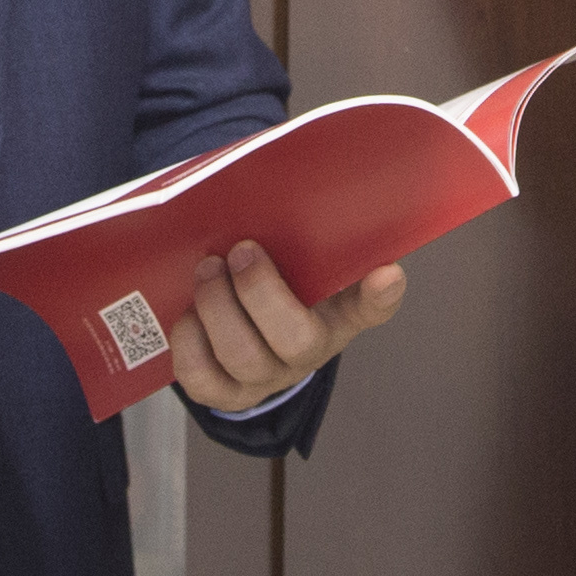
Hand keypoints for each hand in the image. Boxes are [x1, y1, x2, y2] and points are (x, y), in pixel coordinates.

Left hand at [169, 241, 404, 413]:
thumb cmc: (275, 279)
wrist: (241, 328)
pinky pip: (202, 379)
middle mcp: (306, 352)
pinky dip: (189, 342)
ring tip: (207, 270)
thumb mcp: (299, 259)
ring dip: (218, 308)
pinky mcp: (223, 393)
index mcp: (337, 314)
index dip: (380, 296)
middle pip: (297, 339)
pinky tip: (188, 314)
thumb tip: (295, 182)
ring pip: (243, 358)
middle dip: (260, 291)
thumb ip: (306, 231)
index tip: (387, 272)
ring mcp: (265, 378)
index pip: (372, 308)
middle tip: (241, 250)